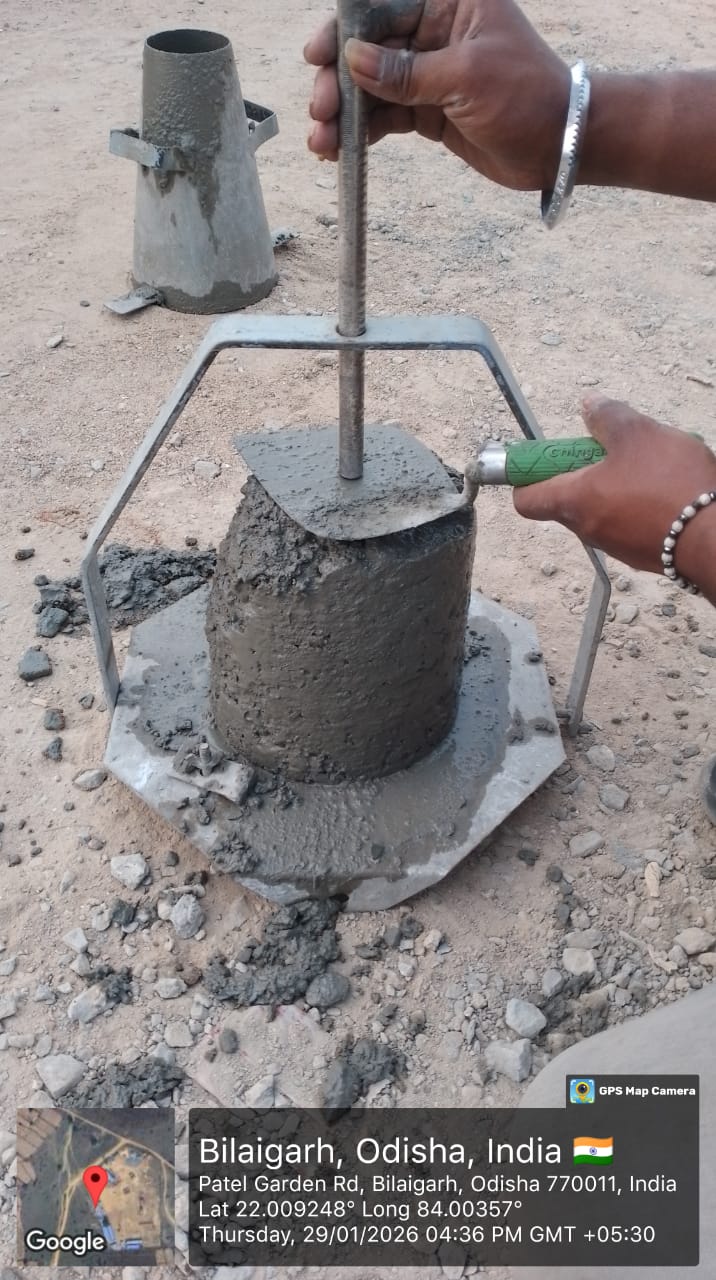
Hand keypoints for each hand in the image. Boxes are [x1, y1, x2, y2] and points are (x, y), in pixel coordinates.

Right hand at [304, 0, 569, 190]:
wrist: (560, 145)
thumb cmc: (527, 97)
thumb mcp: (466, 78)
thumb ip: (406, 72)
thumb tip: (352, 60)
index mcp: (451, 3)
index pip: (384, 9)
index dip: (346, 33)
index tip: (318, 56)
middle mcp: (437, 32)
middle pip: (370, 49)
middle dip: (340, 80)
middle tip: (320, 111)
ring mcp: (431, 73)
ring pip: (373, 87)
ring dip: (345, 114)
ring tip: (322, 142)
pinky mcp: (430, 110)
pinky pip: (386, 116)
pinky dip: (363, 132)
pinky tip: (339, 149)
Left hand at [513, 394, 715, 599]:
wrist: (713, 536)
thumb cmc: (670, 484)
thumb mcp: (637, 433)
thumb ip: (607, 416)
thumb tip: (589, 405)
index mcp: (573, 501)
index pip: (525, 500)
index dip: (527, 477)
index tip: (545, 458)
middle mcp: (586, 529)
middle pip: (565, 499)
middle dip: (582, 471)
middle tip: (613, 450)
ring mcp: (614, 544)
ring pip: (599, 507)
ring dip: (614, 484)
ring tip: (649, 466)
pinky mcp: (640, 552)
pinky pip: (626, 521)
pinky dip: (636, 503)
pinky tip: (665, 488)